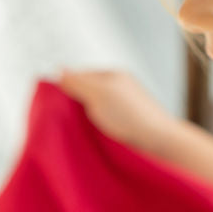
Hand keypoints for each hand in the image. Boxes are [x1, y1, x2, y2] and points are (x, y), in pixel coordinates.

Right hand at [56, 67, 175, 153]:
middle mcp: (120, 89)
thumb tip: (59, 69)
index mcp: (114, 76)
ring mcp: (124, 107)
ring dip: (83, 120)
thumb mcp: (99, 94)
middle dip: (73, 105)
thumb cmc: (131, 116)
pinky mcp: (127, 125)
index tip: (52, 103)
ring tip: (74, 131)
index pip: (80, 76)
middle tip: (59, 119)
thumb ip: (78, 82)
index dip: (65, 87)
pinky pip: (103, 123)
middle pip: (86, 93)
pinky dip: (94, 129)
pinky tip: (90, 138)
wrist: (160, 142)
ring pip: (94, 110)